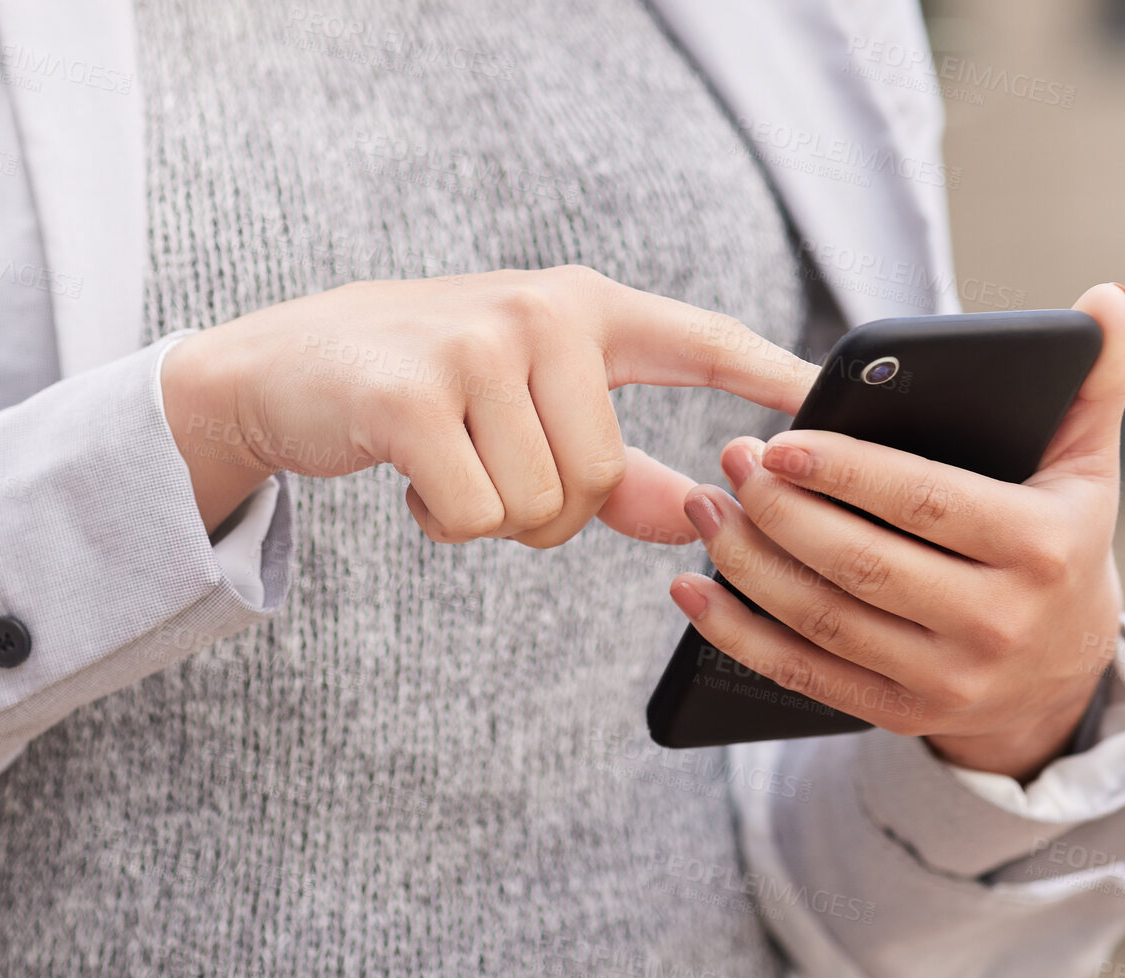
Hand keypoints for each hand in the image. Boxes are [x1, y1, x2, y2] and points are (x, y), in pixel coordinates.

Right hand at [161, 265, 814, 543]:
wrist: (290, 366)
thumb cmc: (437, 391)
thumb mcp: (536, 411)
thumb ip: (626, 468)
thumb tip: (704, 518)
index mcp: (589, 308)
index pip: (703, 341)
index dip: (772, 376)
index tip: (833, 404)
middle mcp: (543, 311)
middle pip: (605, 480)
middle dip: (552, 512)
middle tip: (495, 470)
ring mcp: (476, 344)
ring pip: (542, 506)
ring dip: (494, 518)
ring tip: (452, 464)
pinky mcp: (411, 395)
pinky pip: (477, 515)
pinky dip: (445, 523)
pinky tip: (413, 479)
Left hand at [669, 283, 1124, 780]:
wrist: (1067, 674)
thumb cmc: (1062, 541)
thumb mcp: (1088, 465)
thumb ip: (1093, 378)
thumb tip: (1107, 295)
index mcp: (1040, 550)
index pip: (927, 503)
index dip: (847, 472)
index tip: (780, 440)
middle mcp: (998, 624)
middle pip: (865, 566)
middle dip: (783, 513)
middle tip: (729, 462)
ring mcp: (949, 681)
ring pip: (826, 622)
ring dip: (750, 566)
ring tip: (704, 508)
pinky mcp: (904, 714)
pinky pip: (807, 676)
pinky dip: (740, 638)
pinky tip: (693, 591)